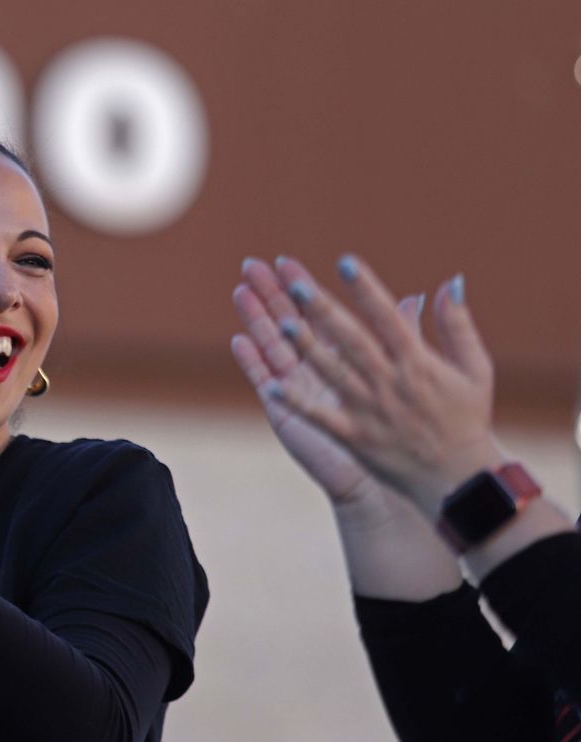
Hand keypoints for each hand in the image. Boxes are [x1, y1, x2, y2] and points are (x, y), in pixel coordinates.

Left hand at [267, 254, 501, 514]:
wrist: (457, 480)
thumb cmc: (466, 418)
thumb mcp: (473, 368)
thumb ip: (456, 325)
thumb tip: (449, 282)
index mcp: (417, 361)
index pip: (386, 317)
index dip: (365, 288)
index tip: (344, 261)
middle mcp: (389, 381)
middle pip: (350, 338)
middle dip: (322, 309)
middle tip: (295, 281)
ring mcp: (368, 409)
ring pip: (330, 372)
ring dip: (304, 347)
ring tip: (279, 322)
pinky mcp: (353, 436)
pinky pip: (318, 416)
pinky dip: (293, 402)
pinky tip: (268, 387)